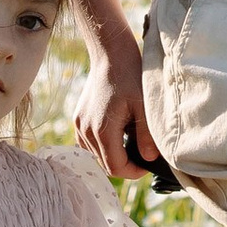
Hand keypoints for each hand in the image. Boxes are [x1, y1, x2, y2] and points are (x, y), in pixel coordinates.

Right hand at [78, 32, 161, 182]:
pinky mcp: (78, 119)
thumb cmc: (130, 77)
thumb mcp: (143, 106)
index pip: (115, 167)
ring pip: (95, 155)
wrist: (110, 54)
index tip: (148, 165)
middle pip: (105, 164)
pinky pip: (88, 144)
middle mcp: (86, 131)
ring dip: (113, 156)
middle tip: (143, 158)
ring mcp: (79, 125)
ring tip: (131, 145)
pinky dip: (102, 146)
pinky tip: (116, 137)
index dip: (133, 172)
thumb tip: (149, 159)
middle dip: (125, 165)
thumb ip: (146, 135)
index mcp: (102, 130)